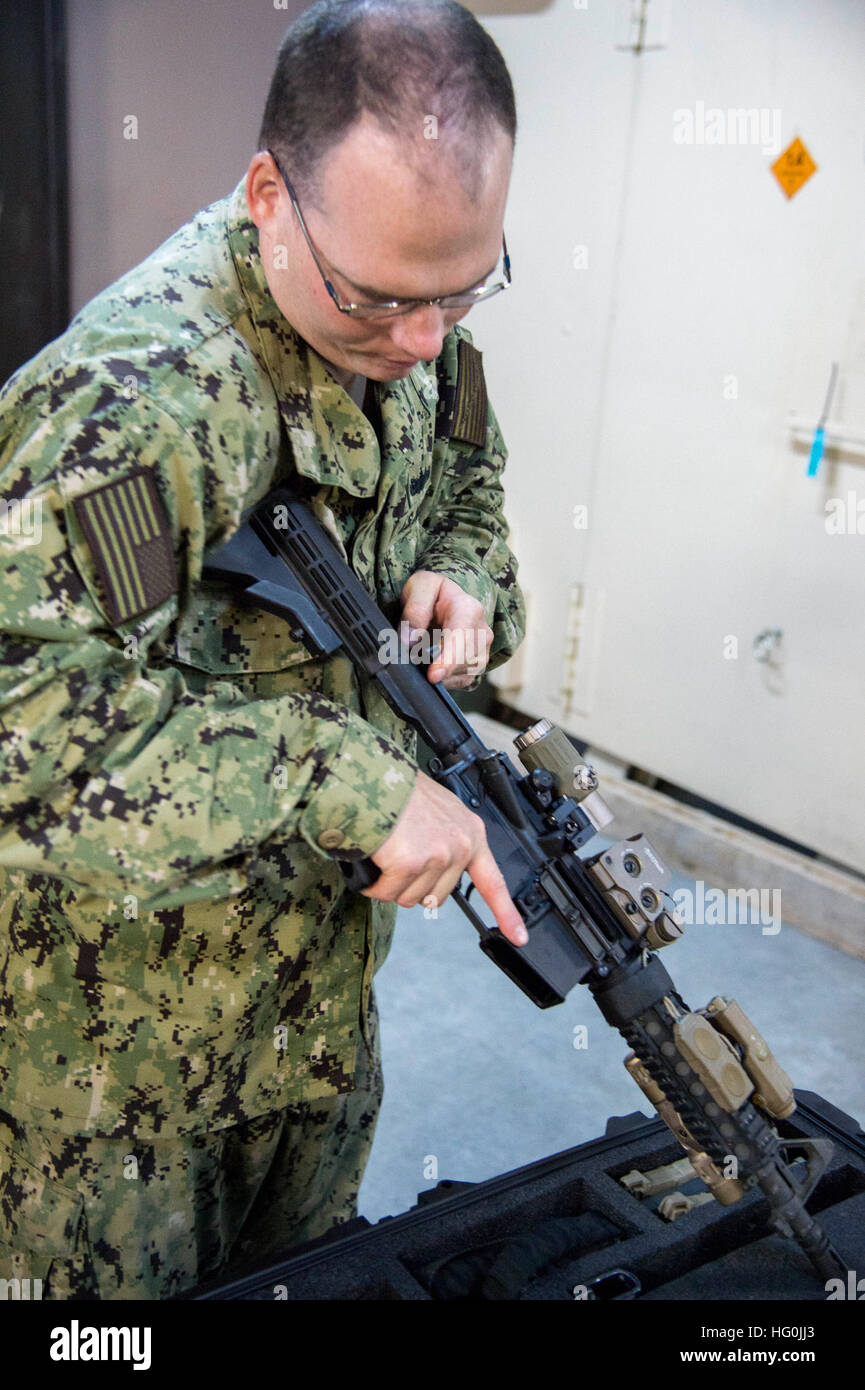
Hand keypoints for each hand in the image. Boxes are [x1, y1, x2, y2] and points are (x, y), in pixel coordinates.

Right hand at [361, 769, 527, 945]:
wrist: (376, 778)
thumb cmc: (401, 792)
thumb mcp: (441, 813)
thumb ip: (449, 845)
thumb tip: (434, 885)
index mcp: (471, 835)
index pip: (493, 882)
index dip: (506, 913)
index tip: (518, 937)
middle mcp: (460, 847)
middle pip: (436, 898)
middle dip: (413, 886)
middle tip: (401, 856)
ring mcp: (436, 856)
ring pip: (409, 898)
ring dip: (391, 884)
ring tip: (388, 852)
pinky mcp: (409, 863)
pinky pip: (387, 893)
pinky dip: (374, 884)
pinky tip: (374, 860)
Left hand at [400, 571, 492, 688]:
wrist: (448, 601)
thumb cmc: (434, 593)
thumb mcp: (420, 587)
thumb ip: (415, 610)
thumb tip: (410, 640)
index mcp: (469, 609)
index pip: (462, 637)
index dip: (449, 660)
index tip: (433, 676)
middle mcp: (482, 632)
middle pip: (461, 661)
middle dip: (435, 667)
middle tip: (412, 659)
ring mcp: (482, 652)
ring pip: (458, 674)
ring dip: (436, 670)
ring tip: (422, 653)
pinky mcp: (476, 668)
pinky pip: (457, 681)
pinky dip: (442, 677)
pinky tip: (432, 663)